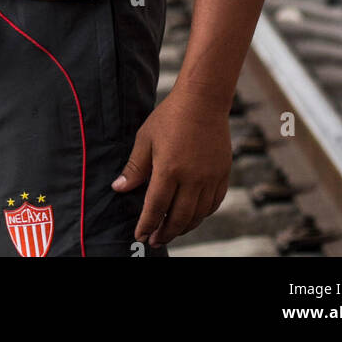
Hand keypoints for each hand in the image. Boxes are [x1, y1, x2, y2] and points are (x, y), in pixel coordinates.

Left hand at [111, 87, 231, 246]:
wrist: (203, 100)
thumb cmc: (170, 116)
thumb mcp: (145, 138)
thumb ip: (134, 167)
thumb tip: (119, 188)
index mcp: (169, 169)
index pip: (156, 207)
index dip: (147, 225)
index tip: (140, 236)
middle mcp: (192, 178)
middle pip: (178, 218)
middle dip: (164, 233)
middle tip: (154, 240)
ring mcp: (210, 178)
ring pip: (197, 215)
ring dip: (183, 227)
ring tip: (171, 231)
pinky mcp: (222, 175)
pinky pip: (213, 204)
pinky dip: (201, 215)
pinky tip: (192, 216)